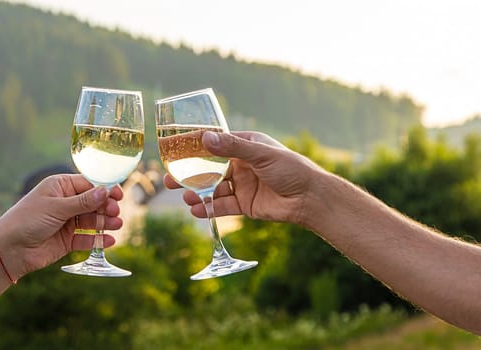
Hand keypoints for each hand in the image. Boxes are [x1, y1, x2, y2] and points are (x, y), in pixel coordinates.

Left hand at [0, 174, 122, 276]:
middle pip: (93, 203)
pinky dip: (98, 240)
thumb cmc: (27, 220)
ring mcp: (67, 222)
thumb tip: (105, 191)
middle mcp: (65, 203)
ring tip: (116, 225)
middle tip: (115, 213)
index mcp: (60, 187)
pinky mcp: (67, 240)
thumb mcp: (56, 208)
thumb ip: (82, 202)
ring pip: (92, 220)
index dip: (104, 189)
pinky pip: (86, 239)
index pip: (88, 184)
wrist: (9, 250)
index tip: (118, 194)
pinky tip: (108, 240)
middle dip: (106, 207)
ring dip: (104, 223)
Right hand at [164, 131, 324, 224]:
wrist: (310, 199)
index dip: (194, 148)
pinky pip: (221, 206)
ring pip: (213, 189)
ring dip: (197, 193)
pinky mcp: (244, 205)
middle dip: (189, 175)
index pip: (215, 144)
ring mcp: (242, 185)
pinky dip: (208, 209)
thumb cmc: (291, 169)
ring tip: (185, 197)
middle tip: (169, 180)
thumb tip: (205, 138)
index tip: (175, 151)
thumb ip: (232, 147)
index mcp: (246, 146)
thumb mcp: (261, 154)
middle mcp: (241, 164)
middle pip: (209, 169)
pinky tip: (196, 210)